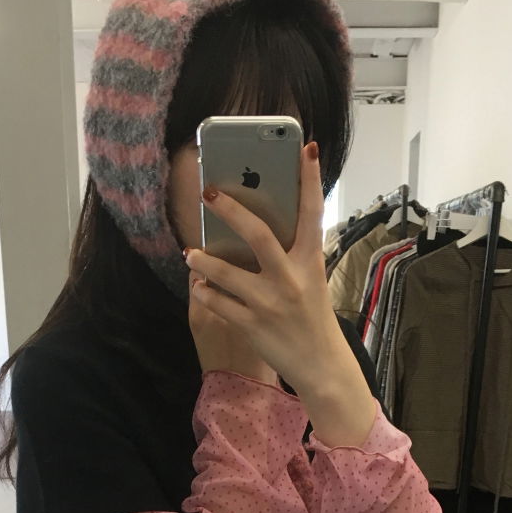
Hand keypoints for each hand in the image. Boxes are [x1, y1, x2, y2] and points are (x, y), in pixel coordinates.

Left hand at [184, 142, 357, 405]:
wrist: (320, 364)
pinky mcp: (253, 326)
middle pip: (258, 235)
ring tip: (191, 253)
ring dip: (203, 261)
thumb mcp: (311, 280)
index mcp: (310, 261)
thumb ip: (291, 254)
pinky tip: (199, 287)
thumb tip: (254, 228)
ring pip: (227, 273)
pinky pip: (219, 304)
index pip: (312, 212)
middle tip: (207, 194)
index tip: (305, 147)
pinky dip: (205, 293)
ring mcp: (270, 303)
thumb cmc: (312, 317)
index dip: (310, 179)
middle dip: (230, 210)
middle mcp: (290, 279)